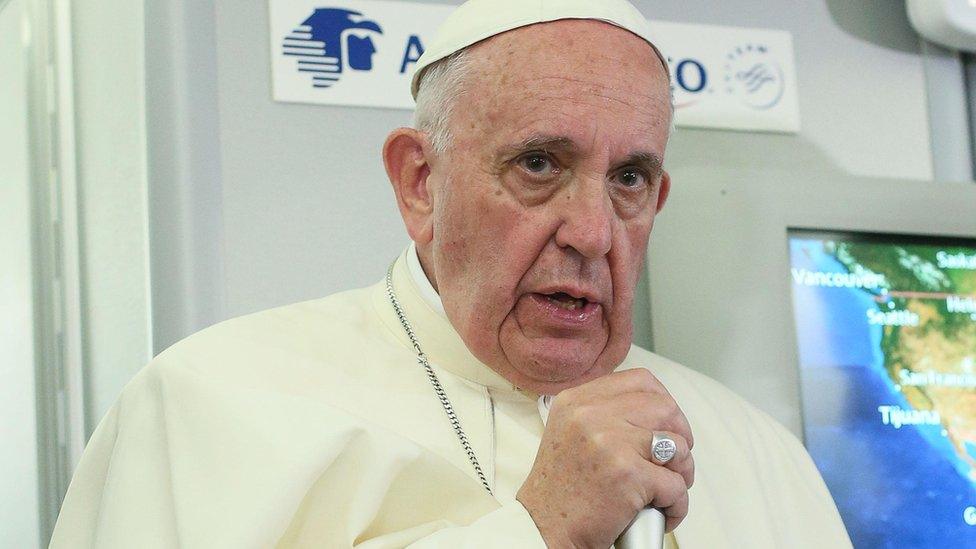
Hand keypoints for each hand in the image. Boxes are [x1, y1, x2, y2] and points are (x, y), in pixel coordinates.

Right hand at [516, 369, 694, 547]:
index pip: (641, 380)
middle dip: (681, 436)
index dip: (664, 402)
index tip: (665, 425)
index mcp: (576, 400)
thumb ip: (602, 413)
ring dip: (681, 472)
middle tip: (673, 461)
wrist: (543, 529)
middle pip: (665, 408)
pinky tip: (662, 512)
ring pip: (678, 446)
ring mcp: (610, 443)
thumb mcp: (569, 432)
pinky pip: (676, 486)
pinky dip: (677, 505)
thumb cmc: (559, 491)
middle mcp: (591, 415)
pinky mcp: (628, 475)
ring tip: (666, 490)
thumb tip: (651, 409)